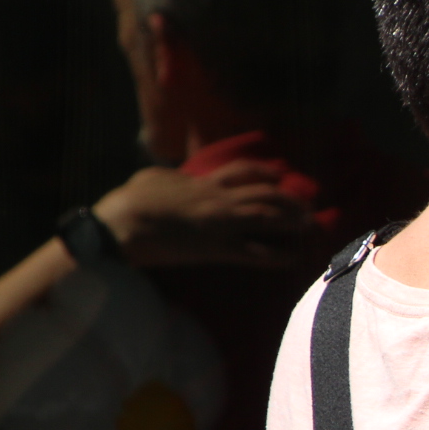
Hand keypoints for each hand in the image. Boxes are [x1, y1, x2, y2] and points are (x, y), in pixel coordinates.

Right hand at [93, 162, 314, 267]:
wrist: (118, 226)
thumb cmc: (128, 202)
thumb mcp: (150, 178)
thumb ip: (169, 176)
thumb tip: (170, 175)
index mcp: (202, 182)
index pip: (244, 171)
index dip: (267, 172)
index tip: (283, 175)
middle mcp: (218, 199)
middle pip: (266, 192)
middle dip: (290, 198)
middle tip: (309, 206)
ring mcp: (220, 223)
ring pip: (268, 216)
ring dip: (292, 221)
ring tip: (310, 226)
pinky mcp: (217, 250)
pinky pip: (257, 253)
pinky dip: (280, 256)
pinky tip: (296, 258)